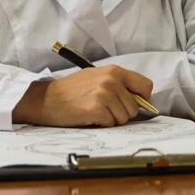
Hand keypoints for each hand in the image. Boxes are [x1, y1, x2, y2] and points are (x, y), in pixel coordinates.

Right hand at [12, 65, 152, 126]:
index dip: (142, 99)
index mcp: (115, 71)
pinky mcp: (96, 108)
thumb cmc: (72, 90)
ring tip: (96, 111)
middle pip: (135, 107)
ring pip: (124, 117)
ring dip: (112, 119)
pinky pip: (111, 123)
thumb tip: (140, 100)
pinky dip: (102, 124)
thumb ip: (119, 84)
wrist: (48, 98)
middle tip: (106, 110)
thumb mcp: (97, 77)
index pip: (146, 86)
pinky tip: (90, 116)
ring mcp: (104, 94)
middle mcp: (112, 80)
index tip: (132, 104)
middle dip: (123, 113)